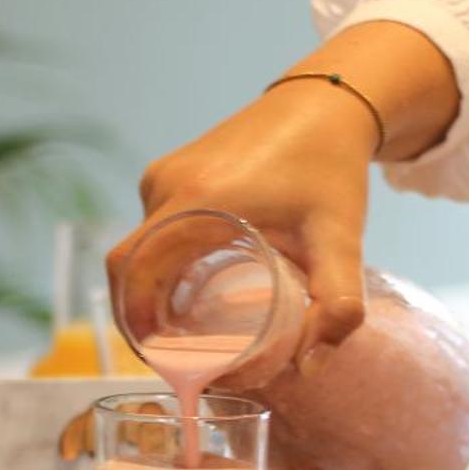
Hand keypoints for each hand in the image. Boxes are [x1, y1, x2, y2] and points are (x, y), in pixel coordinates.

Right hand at [110, 81, 375, 362]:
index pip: (132, 271)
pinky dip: (157, 263)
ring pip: (137, 247)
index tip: (158, 359)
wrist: (325, 102)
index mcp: (196, 200)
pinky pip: (150, 227)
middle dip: (140, 317)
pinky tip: (184, 290)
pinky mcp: (171, 169)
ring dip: (148, 290)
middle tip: (174, 357)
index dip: (133, 321)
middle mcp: (168, 184)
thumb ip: (338, 305)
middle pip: (128, 265)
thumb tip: (310, 367)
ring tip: (181, 333)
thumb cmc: (331, 166)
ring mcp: (165, 173)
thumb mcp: (340, 239)